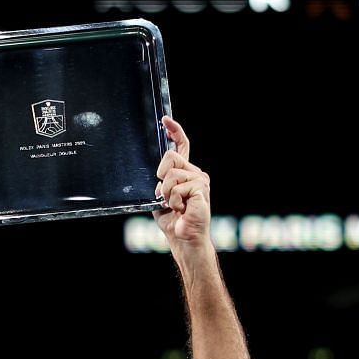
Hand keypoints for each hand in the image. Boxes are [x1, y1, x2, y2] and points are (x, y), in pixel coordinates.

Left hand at [153, 117, 210, 247]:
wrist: (184, 238)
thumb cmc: (173, 221)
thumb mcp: (161, 197)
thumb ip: (160, 182)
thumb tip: (159, 174)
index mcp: (186, 173)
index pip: (182, 147)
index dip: (175, 131)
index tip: (165, 120)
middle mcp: (195, 173)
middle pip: (170, 157)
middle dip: (161, 177)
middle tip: (167, 197)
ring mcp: (200, 180)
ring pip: (170, 174)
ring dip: (166, 194)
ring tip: (175, 206)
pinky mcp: (200, 188)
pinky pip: (175, 188)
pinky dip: (172, 201)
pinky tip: (182, 209)